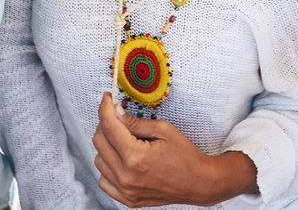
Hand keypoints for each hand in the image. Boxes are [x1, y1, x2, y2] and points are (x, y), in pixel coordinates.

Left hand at [92, 92, 255, 206]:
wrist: (198, 183)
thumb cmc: (185, 156)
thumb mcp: (163, 130)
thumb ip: (135, 122)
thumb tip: (115, 112)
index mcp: (135, 157)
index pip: (109, 126)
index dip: (105, 108)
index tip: (107, 99)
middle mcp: (126, 176)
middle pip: (99, 142)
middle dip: (105, 124)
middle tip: (117, 117)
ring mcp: (125, 190)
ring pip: (98, 161)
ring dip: (106, 146)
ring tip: (122, 140)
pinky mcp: (127, 199)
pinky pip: (104, 181)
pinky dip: (107, 168)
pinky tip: (120, 159)